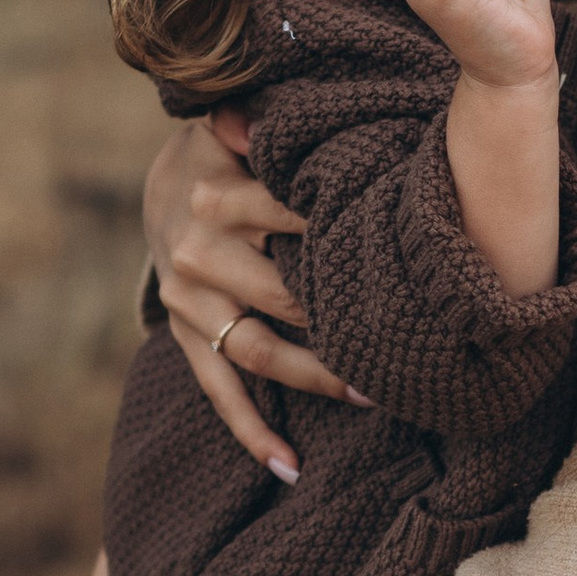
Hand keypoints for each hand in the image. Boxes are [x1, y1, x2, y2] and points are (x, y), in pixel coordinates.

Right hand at [145, 110, 370, 471]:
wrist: (163, 186)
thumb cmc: (232, 152)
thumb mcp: (242, 123)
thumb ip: (262, 118)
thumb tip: (265, 109)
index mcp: (218, 193)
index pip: (294, 217)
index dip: (348, 234)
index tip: (404, 253)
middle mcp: (198, 252)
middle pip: (284, 294)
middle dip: (344, 320)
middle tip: (412, 339)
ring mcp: (188, 302)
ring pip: (257, 350)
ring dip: (315, 378)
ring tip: (372, 396)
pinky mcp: (184, 337)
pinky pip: (217, 391)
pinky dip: (251, 432)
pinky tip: (288, 466)